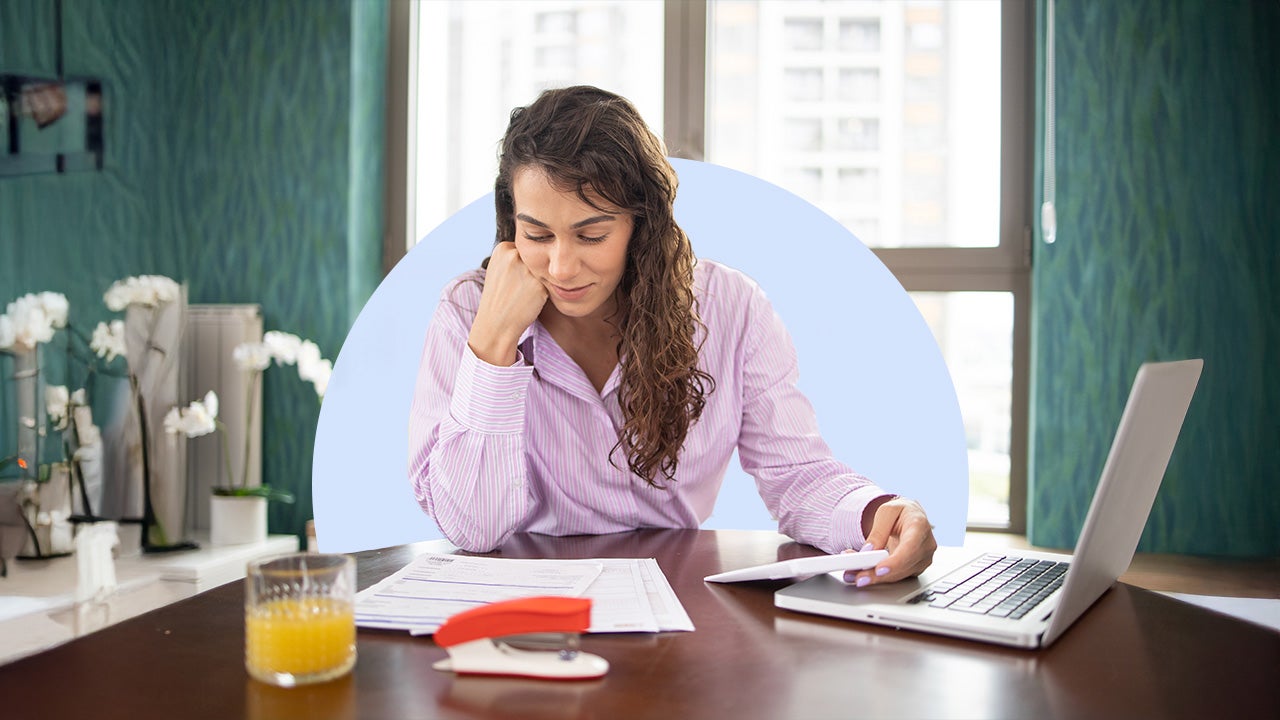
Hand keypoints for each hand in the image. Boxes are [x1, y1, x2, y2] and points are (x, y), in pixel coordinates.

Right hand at [468, 242, 548, 364]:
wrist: (497, 323)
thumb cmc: (499, 297)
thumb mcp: (499, 269)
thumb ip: (514, 256)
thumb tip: (540, 246)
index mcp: (502, 248)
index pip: (525, 250)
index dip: (520, 266)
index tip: (511, 278)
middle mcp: (514, 255)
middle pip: (535, 258)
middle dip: (530, 272)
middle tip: (517, 288)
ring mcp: (527, 269)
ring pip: (543, 270)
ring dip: (538, 281)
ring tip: (522, 294)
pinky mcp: (539, 284)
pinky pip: (548, 283)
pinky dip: (542, 292)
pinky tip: (529, 300)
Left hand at [844, 497, 936, 586]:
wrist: (911, 516)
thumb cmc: (901, 512)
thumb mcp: (886, 512)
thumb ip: (878, 531)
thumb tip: (869, 551)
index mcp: (920, 526)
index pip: (910, 548)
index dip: (895, 561)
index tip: (879, 569)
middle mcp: (925, 546)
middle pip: (903, 566)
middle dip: (879, 575)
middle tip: (859, 577)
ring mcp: (922, 560)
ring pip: (898, 575)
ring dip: (875, 578)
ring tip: (854, 575)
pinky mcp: (915, 569)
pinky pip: (896, 577)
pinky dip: (878, 577)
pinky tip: (863, 575)